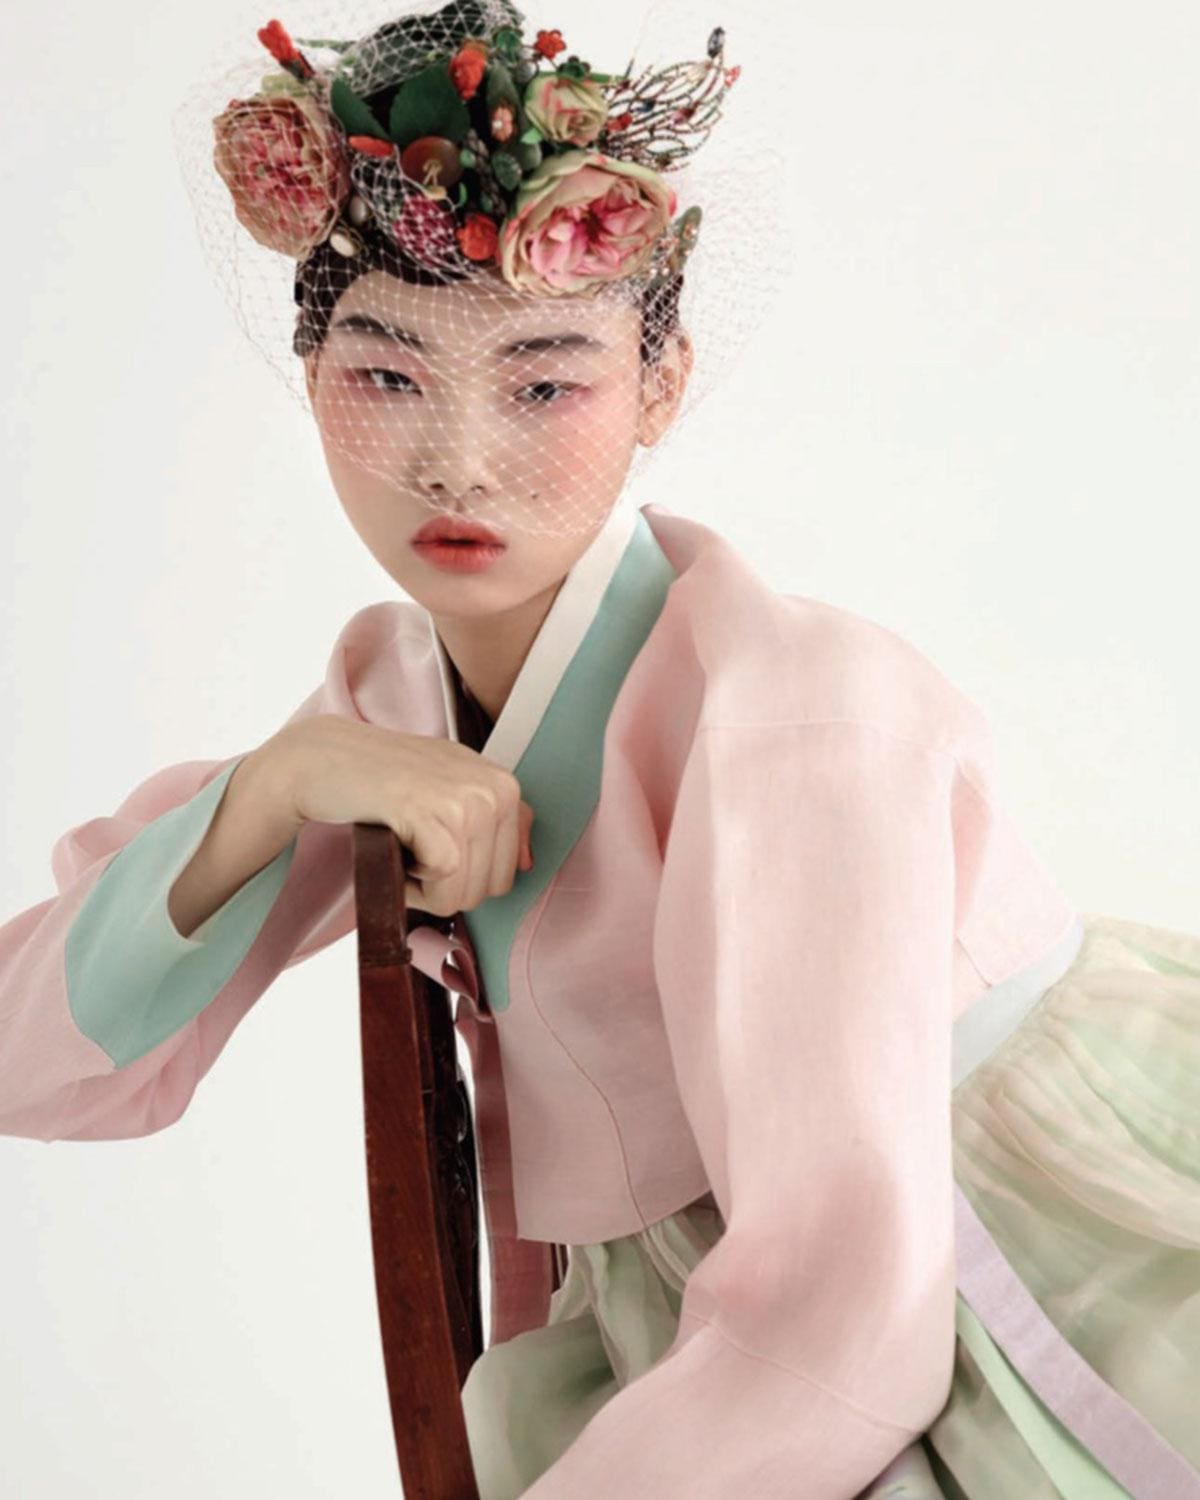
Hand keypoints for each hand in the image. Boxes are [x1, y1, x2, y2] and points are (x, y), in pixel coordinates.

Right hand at [258, 714, 534, 916]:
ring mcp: (469, 799)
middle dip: (444, 885)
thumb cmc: (385, 783)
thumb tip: (528, 864)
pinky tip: (392, 846)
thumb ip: (493, 821)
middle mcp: (496, 788)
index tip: (431, 845)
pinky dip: (408, 883)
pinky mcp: (435, 814)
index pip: (507, 872)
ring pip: (463, 893)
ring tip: (401, 843)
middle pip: (489, 889)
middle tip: (411, 846)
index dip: (463, 876)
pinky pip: (441, 887)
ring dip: (423, 886)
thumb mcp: (451, 790)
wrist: (325, 759)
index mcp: (505, 785)